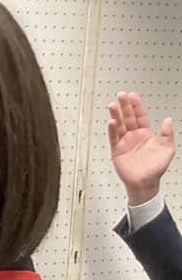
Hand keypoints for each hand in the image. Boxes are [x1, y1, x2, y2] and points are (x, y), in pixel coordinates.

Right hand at [109, 92, 175, 206]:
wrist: (145, 183)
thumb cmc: (156, 169)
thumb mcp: (168, 149)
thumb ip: (168, 134)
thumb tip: (168, 120)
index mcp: (146, 134)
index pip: (140, 116)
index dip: (137, 106)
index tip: (133, 96)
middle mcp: (134, 136)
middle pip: (128, 117)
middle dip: (124, 106)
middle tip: (121, 95)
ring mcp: (125, 143)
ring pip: (119, 125)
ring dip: (116, 115)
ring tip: (112, 106)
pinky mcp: (117, 151)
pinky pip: (114, 138)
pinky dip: (112, 130)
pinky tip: (111, 122)